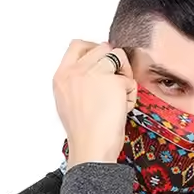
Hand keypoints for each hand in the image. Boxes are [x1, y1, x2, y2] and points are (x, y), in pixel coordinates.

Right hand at [53, 40, 136, 167]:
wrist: (91, 148)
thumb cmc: (83, 133)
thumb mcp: (68, 102)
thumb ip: (78, 83)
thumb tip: (96, 74)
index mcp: (62, 76)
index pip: (78, 46)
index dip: (95, 50)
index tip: (105, 63)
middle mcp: (76, 71)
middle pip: (102, 48)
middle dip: (115, 62)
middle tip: (118, 83)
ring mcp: (94, 74)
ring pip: (119, 57)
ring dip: (125, 75)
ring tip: (121, 97)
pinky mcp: (114, 82)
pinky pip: (130, 80)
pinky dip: (131, 95)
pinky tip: (124, 109)